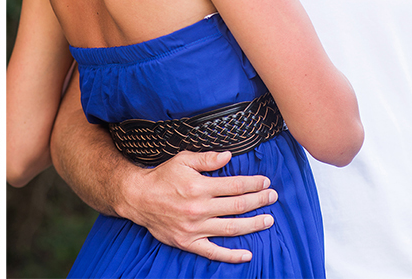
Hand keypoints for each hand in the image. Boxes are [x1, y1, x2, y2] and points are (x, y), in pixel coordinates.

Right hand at [118, 151, 277, 263]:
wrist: (138, 198)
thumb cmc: (161, 178)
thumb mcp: (182, 160)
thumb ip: (206, 159)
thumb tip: (228, 156)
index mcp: (199, 186)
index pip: (235, 186)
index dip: (253, 184)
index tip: (265, 182)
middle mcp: (199, 208)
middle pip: (237, 206)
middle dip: (259, 201)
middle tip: (273, 197)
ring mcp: (195, 227)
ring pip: (231, 227)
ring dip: (253, 224)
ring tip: (268, 220)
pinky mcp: (189, 242)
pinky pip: (214, 252)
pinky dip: (232, 255)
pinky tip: (247, 254)